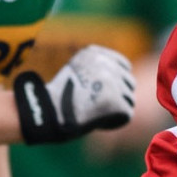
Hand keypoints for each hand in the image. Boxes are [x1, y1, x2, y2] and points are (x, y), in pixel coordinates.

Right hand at [14, 44, 135, 144]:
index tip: (104, 93)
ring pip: (129, 100)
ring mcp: (112, 82)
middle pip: (129, 83)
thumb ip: (97, 71)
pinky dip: (114, 122)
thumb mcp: (76, 73)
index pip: (124, 65)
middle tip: (99, 107)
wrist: (47, 113)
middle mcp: (105, 64)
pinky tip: (97, 123)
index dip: (116, 82)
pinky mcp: (115, 100)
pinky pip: (126, 115)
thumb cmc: (58, 99)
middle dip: (118, 96)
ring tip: (96, 114)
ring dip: (116, 110)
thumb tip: (124, 77)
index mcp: (93, 53)